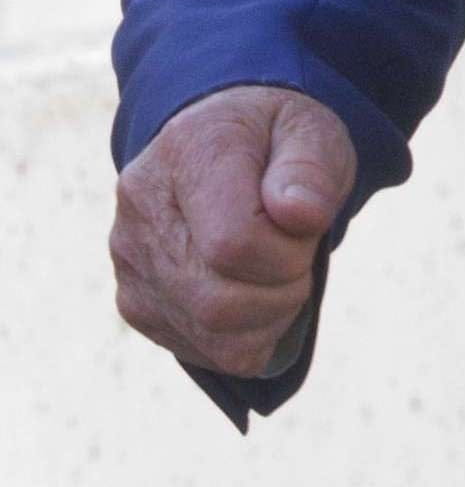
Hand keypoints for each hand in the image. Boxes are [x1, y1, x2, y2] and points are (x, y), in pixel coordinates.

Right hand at [111, 84, 355, 378]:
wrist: (228, 148)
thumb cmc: (277, 142)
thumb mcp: (311, 133)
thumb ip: (311, 169)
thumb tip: (300, 215)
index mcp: (187, 151)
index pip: (233, 244)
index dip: (288, 253)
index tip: (305, 223)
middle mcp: (141, 205)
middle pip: (220, 303)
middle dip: (284, 289)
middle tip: (298, 252)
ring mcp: (130, 260)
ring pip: (214, 336)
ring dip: (271, 316)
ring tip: (277, 270)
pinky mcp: (136, 302)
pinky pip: (208, 353)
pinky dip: (250, 335)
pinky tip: (253, 290)